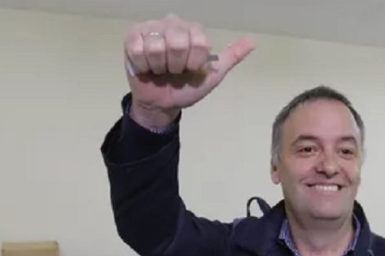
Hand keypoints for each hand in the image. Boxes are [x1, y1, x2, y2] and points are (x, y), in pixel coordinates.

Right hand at [124, 14, 254, 128]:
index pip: (198, 42)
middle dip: (176, 66)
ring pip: (156, 48)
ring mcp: (151, 27)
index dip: (193, 63)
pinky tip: (145, 67)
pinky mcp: (132, 37)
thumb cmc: (186, 86)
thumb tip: (252, 42)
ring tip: (159, 70)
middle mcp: (172, 22)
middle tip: (173, 71)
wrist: (162, 103)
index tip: (190, 69)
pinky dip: (143, 65)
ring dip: (158, 67)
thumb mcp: (212, 75)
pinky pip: (138, 50)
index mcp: (193, 29)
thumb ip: (230, 57)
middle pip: (177, 43)